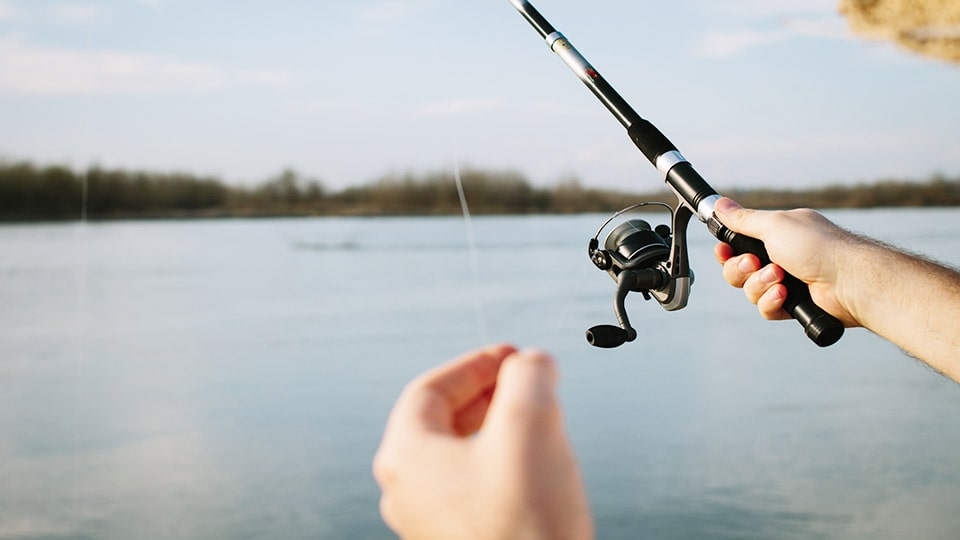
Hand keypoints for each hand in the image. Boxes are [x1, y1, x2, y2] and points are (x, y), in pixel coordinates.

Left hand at [373, 344, 593, 539]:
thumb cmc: (526, 524)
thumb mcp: (531, 426)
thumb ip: (529, 377)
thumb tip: (532, 363)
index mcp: (405, 456)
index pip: (431, 389)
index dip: (476, 365)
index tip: (514, 356)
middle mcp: (405, 490)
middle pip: (442, 422)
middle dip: (489, 395)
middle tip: (528, 383)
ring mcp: (427, 523)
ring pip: (459, 456)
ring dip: (498, 429)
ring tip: (539, 421)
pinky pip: (472, 489)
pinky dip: (500, 465)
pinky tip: (535, 469)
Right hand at [712, 197, 859, 326]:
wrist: (848, 280)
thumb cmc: (817, 247)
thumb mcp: (774, 225)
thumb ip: (744, 219)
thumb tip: (721, 204)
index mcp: (777, 234)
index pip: (740, 243)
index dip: (727, 249)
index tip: (723, 249)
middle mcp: (781, 257)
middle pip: (738, 270)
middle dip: (742, 269)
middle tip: (755, 263)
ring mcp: (787, 282)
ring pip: (750, 291)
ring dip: (760, 284)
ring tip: (780, 278)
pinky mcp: (792, 306)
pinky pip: (766, 308)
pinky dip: (771, 302)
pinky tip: (785, 295)